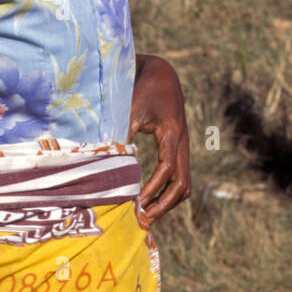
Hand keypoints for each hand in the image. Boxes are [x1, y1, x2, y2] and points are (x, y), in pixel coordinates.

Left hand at [127, 53, 190, 223]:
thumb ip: (123, 135)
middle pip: (182, 185)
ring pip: (184, 183)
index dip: (152, 189)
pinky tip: (149, 197)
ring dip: (168, 201)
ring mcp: (182, 145)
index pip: (166, 171)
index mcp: (171, 133)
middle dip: (164, 205)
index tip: (135, 203)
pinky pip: (178, 174)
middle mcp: (182, 142)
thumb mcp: (129, 108)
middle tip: (144, 220)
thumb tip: (108, 164)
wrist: (160, 70)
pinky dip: (167, 190)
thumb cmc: (141, 86)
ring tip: (147, 214)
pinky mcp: (177, 146)